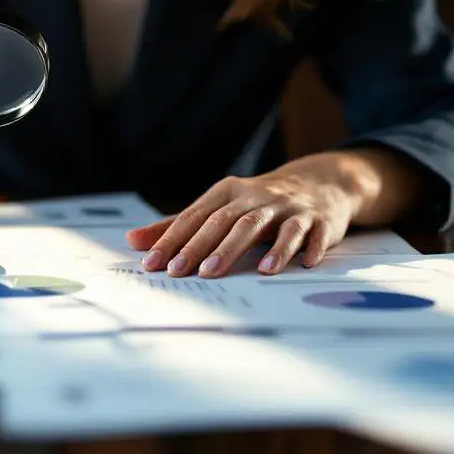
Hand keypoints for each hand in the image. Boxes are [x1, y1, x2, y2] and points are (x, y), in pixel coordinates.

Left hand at [126, 151, 415, 277]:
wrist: (320, 182)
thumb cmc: (259, 201)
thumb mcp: (220, 206)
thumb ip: (178, 225)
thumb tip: (133, 240)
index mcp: (228, 193)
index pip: (194, 217)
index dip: (172, 240)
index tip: (153, 264)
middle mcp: (255, 197)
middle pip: (224, 222)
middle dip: (200, 247)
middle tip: (181, 271)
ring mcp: (287, 208)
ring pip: (260, 226)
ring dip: (239, 249)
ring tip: (220, 271)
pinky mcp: (316, 220)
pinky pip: (308, 234)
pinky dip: (301, 249)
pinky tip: (297, 266)